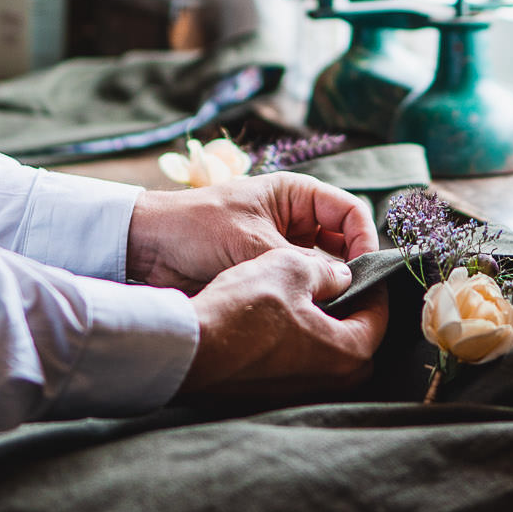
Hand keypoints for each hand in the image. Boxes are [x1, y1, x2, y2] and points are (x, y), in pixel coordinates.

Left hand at [127, 173, 378, 291]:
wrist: (147, 249)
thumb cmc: (197, 229)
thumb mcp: (253, 244)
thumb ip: (301, 264)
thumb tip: (345, 283)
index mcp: (296, 195)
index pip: (350, 213)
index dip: (363, 240)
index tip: (365, 272)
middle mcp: (295, 219)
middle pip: (342, 243)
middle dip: (350, 269)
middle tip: (353, 300)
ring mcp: (282, 247)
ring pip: (324, 269)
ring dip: (329, 287)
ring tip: (333, 311)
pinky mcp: (267, 272)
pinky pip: (300, 285)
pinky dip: (308, 299)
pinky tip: (312, 316)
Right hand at [178, 247, 388, 399]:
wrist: (191, 350)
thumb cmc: (243, 310)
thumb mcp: (290, 268)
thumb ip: (327, 271)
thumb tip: (341, 277)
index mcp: (349, 352)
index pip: (378, 316)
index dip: (369, 286)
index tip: (359, 270)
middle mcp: (335, 382)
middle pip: (356, 339)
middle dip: (349, 310)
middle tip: (333, 284)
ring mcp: (304, 394)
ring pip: (327, 354)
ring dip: (321, 328)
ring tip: (301, 300)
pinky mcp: (277, 397)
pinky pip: (301, 367)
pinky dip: (297, 345)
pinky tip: (277, 323)